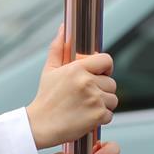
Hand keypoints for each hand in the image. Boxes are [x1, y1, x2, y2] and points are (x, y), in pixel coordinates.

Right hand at [26, 22, 117, 148]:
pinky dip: (101, 117)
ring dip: (103, 103)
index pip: (106, 60)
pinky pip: (110, 114)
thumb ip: (58, 47)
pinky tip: (86, 116)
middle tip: (86, 95)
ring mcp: (94, 100)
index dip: (104, 68)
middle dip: (102, 88)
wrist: (40, 125)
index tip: (98, 74)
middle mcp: (87, 82)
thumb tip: (63, 28)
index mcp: (77, 69)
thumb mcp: (49, 70)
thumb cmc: (45, 97)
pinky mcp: (98, 116)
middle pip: (111, 82)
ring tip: (85, 106)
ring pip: (113, 99)